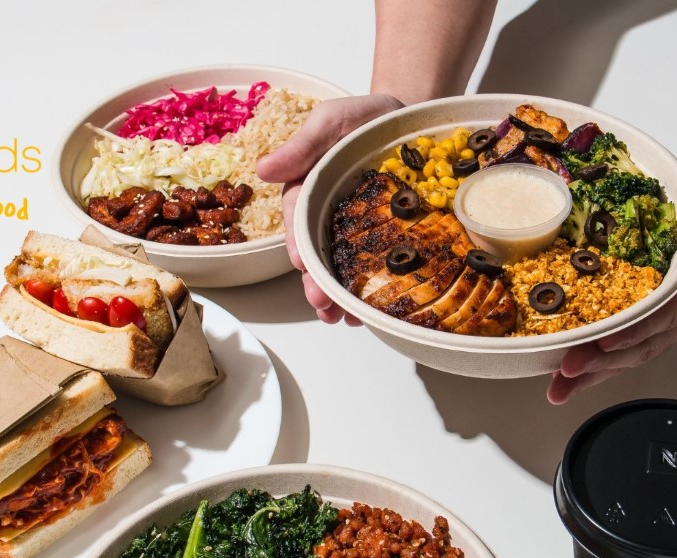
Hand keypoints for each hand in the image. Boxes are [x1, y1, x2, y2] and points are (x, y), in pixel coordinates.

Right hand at [257, 94, 403, 324]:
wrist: (413, 117)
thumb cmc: (366, 117)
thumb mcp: (331, 120)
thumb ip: (303, 144)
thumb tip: (264, 169)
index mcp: (309, 189)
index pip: (298, 221)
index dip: (298, 245)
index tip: (300, 266)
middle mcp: (327, 215)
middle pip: (316, 254)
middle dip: (317, 284)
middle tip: (324, 308)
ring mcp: (355, 230)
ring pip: (341, 268)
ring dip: (339, 298)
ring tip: (345, 320)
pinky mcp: (383, 238)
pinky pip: (373, 267)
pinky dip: (369, 292)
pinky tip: (368, 313)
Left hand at [547, 170, 676, 403]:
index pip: (663, 320)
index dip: (634, 333)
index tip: (606, 343)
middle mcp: (675, 315)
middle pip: (639, 346)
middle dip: (602, 363)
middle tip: (568, 370)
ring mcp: (657, 319)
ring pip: (623, 354)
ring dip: (591, 373)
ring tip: (558, 387)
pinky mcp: (639, 316)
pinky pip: (614, 342)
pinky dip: (589, 360)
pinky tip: (560, 370)